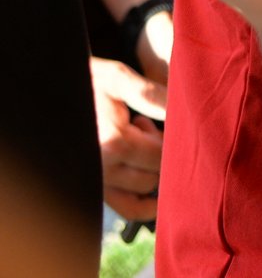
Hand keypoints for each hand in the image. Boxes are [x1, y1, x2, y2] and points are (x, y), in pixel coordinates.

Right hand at [91, 58, 166, 221]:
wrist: (52, 99)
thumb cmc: (87, 84)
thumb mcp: (117, 79)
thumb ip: (151, 94)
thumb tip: (182, 108)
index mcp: (114, 142)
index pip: (162, 154)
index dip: (174, 138)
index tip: (173, 121)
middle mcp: (104, 169)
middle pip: (157, 172)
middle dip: (163, 151)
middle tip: (149, 126)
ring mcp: (98, 183)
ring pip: (146, 189)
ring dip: (152, 167)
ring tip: (139, 139)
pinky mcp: (97, 189)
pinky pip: (130, 207)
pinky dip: (148, 203)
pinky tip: (157, 182)